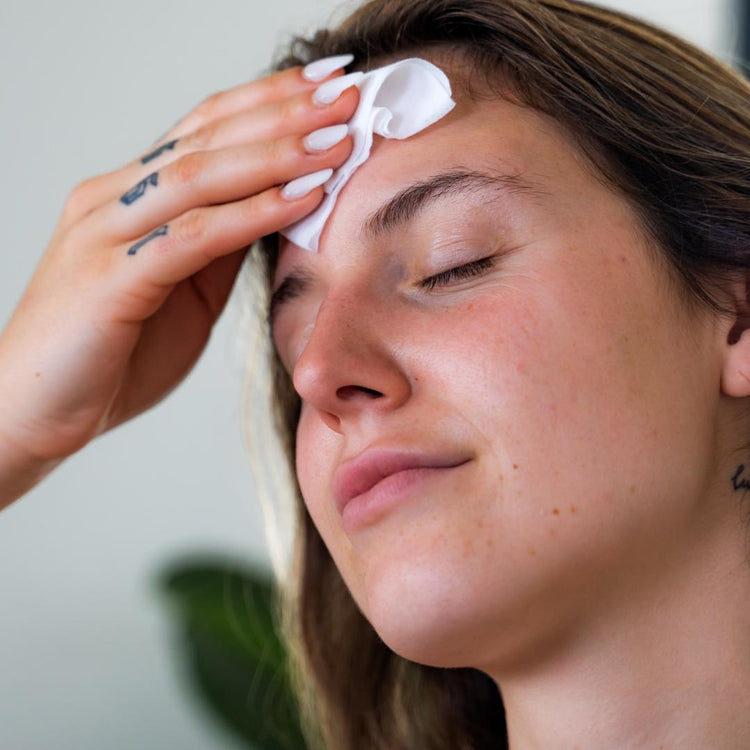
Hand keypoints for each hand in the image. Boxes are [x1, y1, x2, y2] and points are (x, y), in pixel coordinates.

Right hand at [0, 56, 357, 497]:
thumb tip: (276, 210)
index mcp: (130, 196)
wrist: (36, 411)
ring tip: (338, 139)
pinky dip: (252, 215)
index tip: (330, 85)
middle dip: (285, 112)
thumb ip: (218, 246)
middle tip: (349, 95)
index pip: (205, 128)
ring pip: (200, 175)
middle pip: (208, 136)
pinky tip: (303, 199)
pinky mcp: (109, 277)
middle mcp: (113, 198)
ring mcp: (106, 233)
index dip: (269, 100)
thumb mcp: (182, 289)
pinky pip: (192, 236)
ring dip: (277, 153)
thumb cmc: (112, 353)